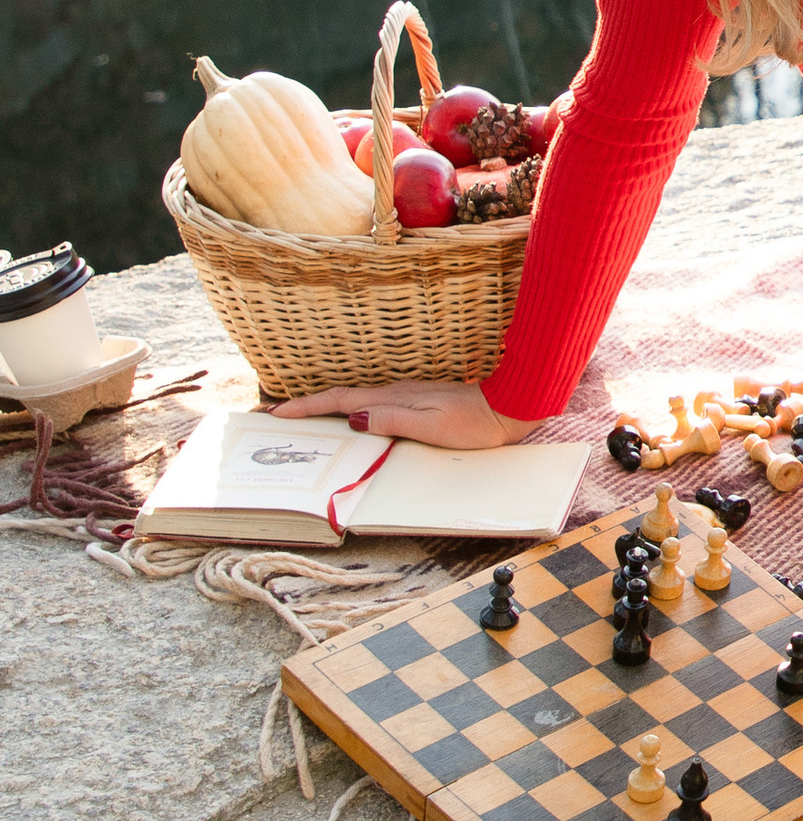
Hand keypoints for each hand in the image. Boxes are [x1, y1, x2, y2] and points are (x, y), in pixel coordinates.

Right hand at [274, 380, 531, 449]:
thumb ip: (393, 420)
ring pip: (355, 401)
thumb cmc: (475, 423)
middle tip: (277, 415)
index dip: (306, 407)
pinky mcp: (416, 402)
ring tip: (302, 417)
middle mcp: (395, 394)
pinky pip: (373, 405)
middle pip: (341, 399)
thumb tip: (354, 418)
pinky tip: (349, 419)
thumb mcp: (432, 426)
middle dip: (307, 406)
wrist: (509, 406)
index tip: (276, 412)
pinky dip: (350, 410)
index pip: (340, 402)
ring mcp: (405, 396)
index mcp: (394, 400)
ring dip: (326, 408)